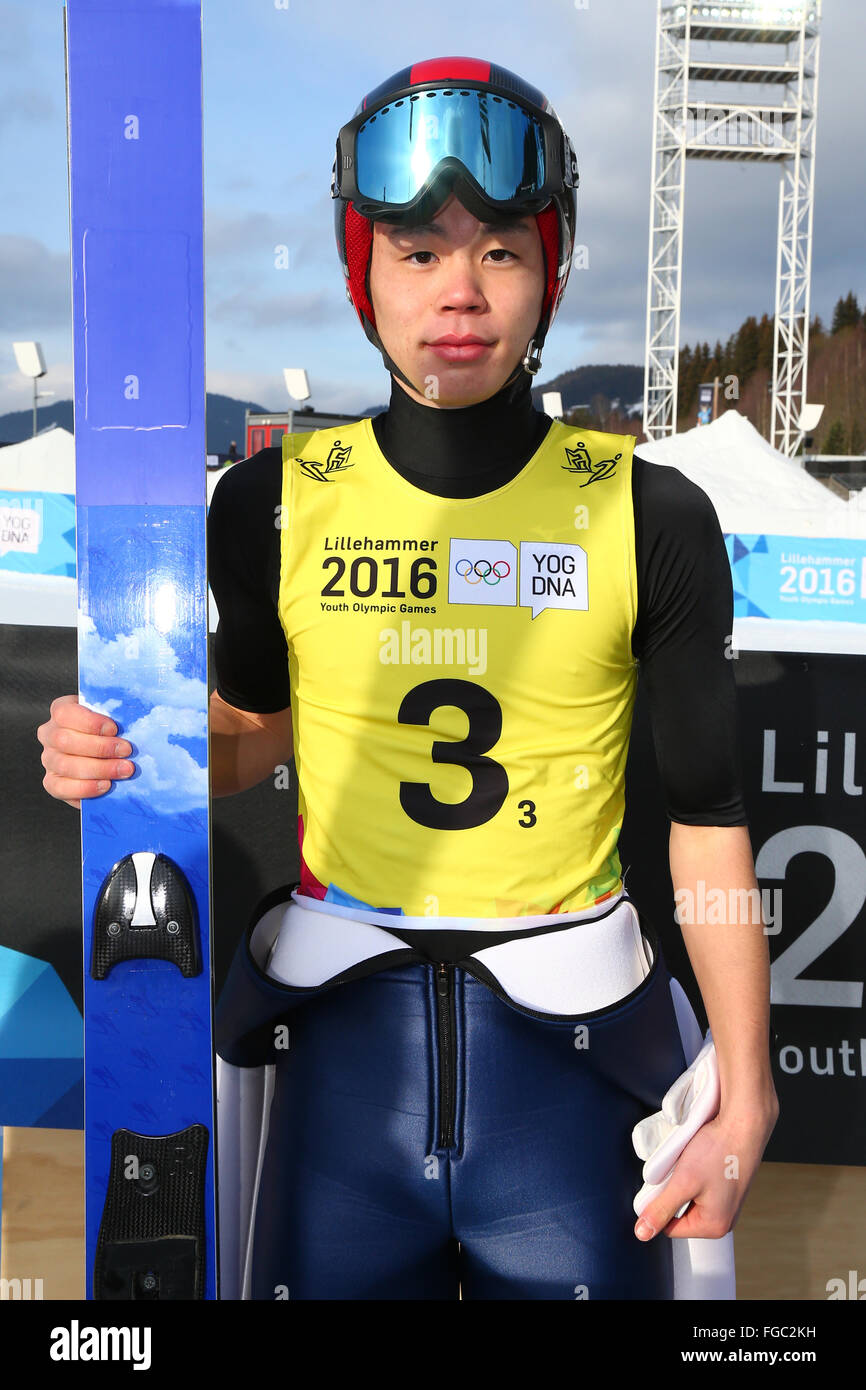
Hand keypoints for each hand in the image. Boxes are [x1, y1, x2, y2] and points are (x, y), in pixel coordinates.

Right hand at [37, 694, 135, 809]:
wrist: (107, 754)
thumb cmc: (112, 730)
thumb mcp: (113, 715)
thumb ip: (118, 714)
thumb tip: (133, 721)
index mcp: (61, 711)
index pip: (64, 713)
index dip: (89, 722)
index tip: (114, 729)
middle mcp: (49, 734)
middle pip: (64, 741)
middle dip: (100, 747)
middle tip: (126, 751)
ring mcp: (49, 760)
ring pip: (65, 765)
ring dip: (99, 769)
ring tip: (123, 770)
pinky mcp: (52, 783)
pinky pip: (61, 788)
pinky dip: (85, 788)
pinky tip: (106, 785)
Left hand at [634, 1099, 777, 1241]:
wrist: (744, 1122)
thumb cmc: (719, 1151)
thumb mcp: (683, 1182)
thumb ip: (661, 1209)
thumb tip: (643, 1233)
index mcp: (714, 1225)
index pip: (671, 1228)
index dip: (659, 1205)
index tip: (659, 1183)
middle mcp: (725, 1218)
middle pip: (682, 1213)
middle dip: (673, 1191)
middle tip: (676, 1170)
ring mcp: (729, 1202)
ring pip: (691, 1197)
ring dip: (683, 1181)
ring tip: (688, 1162)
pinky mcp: (729, 1185)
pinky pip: (703, 1186)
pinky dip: (694, 1173)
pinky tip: (698, 1158)